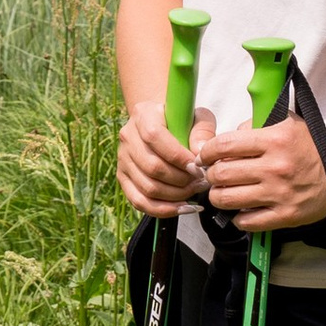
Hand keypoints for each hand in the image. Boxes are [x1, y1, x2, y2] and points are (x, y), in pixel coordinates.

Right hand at [119, 100, 214, 217]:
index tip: (197, 167)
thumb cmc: (182, 121)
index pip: (155, 137)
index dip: (178, 156)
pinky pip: (140, 202)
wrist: (161, 125)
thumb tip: (200, 153)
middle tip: (201, 181)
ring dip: (176, 195)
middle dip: (181, 180)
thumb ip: (202, 131)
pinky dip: (164, 210)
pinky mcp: (123, 178)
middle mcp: (128, 137)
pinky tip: (183, 207)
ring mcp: (123, 159)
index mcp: (143, 115)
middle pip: (152, 167)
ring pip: (147, 188)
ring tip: (195, 191)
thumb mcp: (197, 117)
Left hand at [200, 115, 325, 231]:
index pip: (224, 145)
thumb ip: (255, 126)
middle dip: (211, 175)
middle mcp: (275, 167)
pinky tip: (242, 209)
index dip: (207, 152)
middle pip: (221, 174)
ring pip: (227, 199)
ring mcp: (279, 194)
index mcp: (274, 140)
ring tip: (223, 192)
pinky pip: (246, 222)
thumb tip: (224, 141)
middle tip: (214, 175)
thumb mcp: (286, 124)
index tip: (205, 156)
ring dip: (219, 197)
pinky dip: (238, 217)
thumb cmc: (310, 148)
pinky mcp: (284, 215)